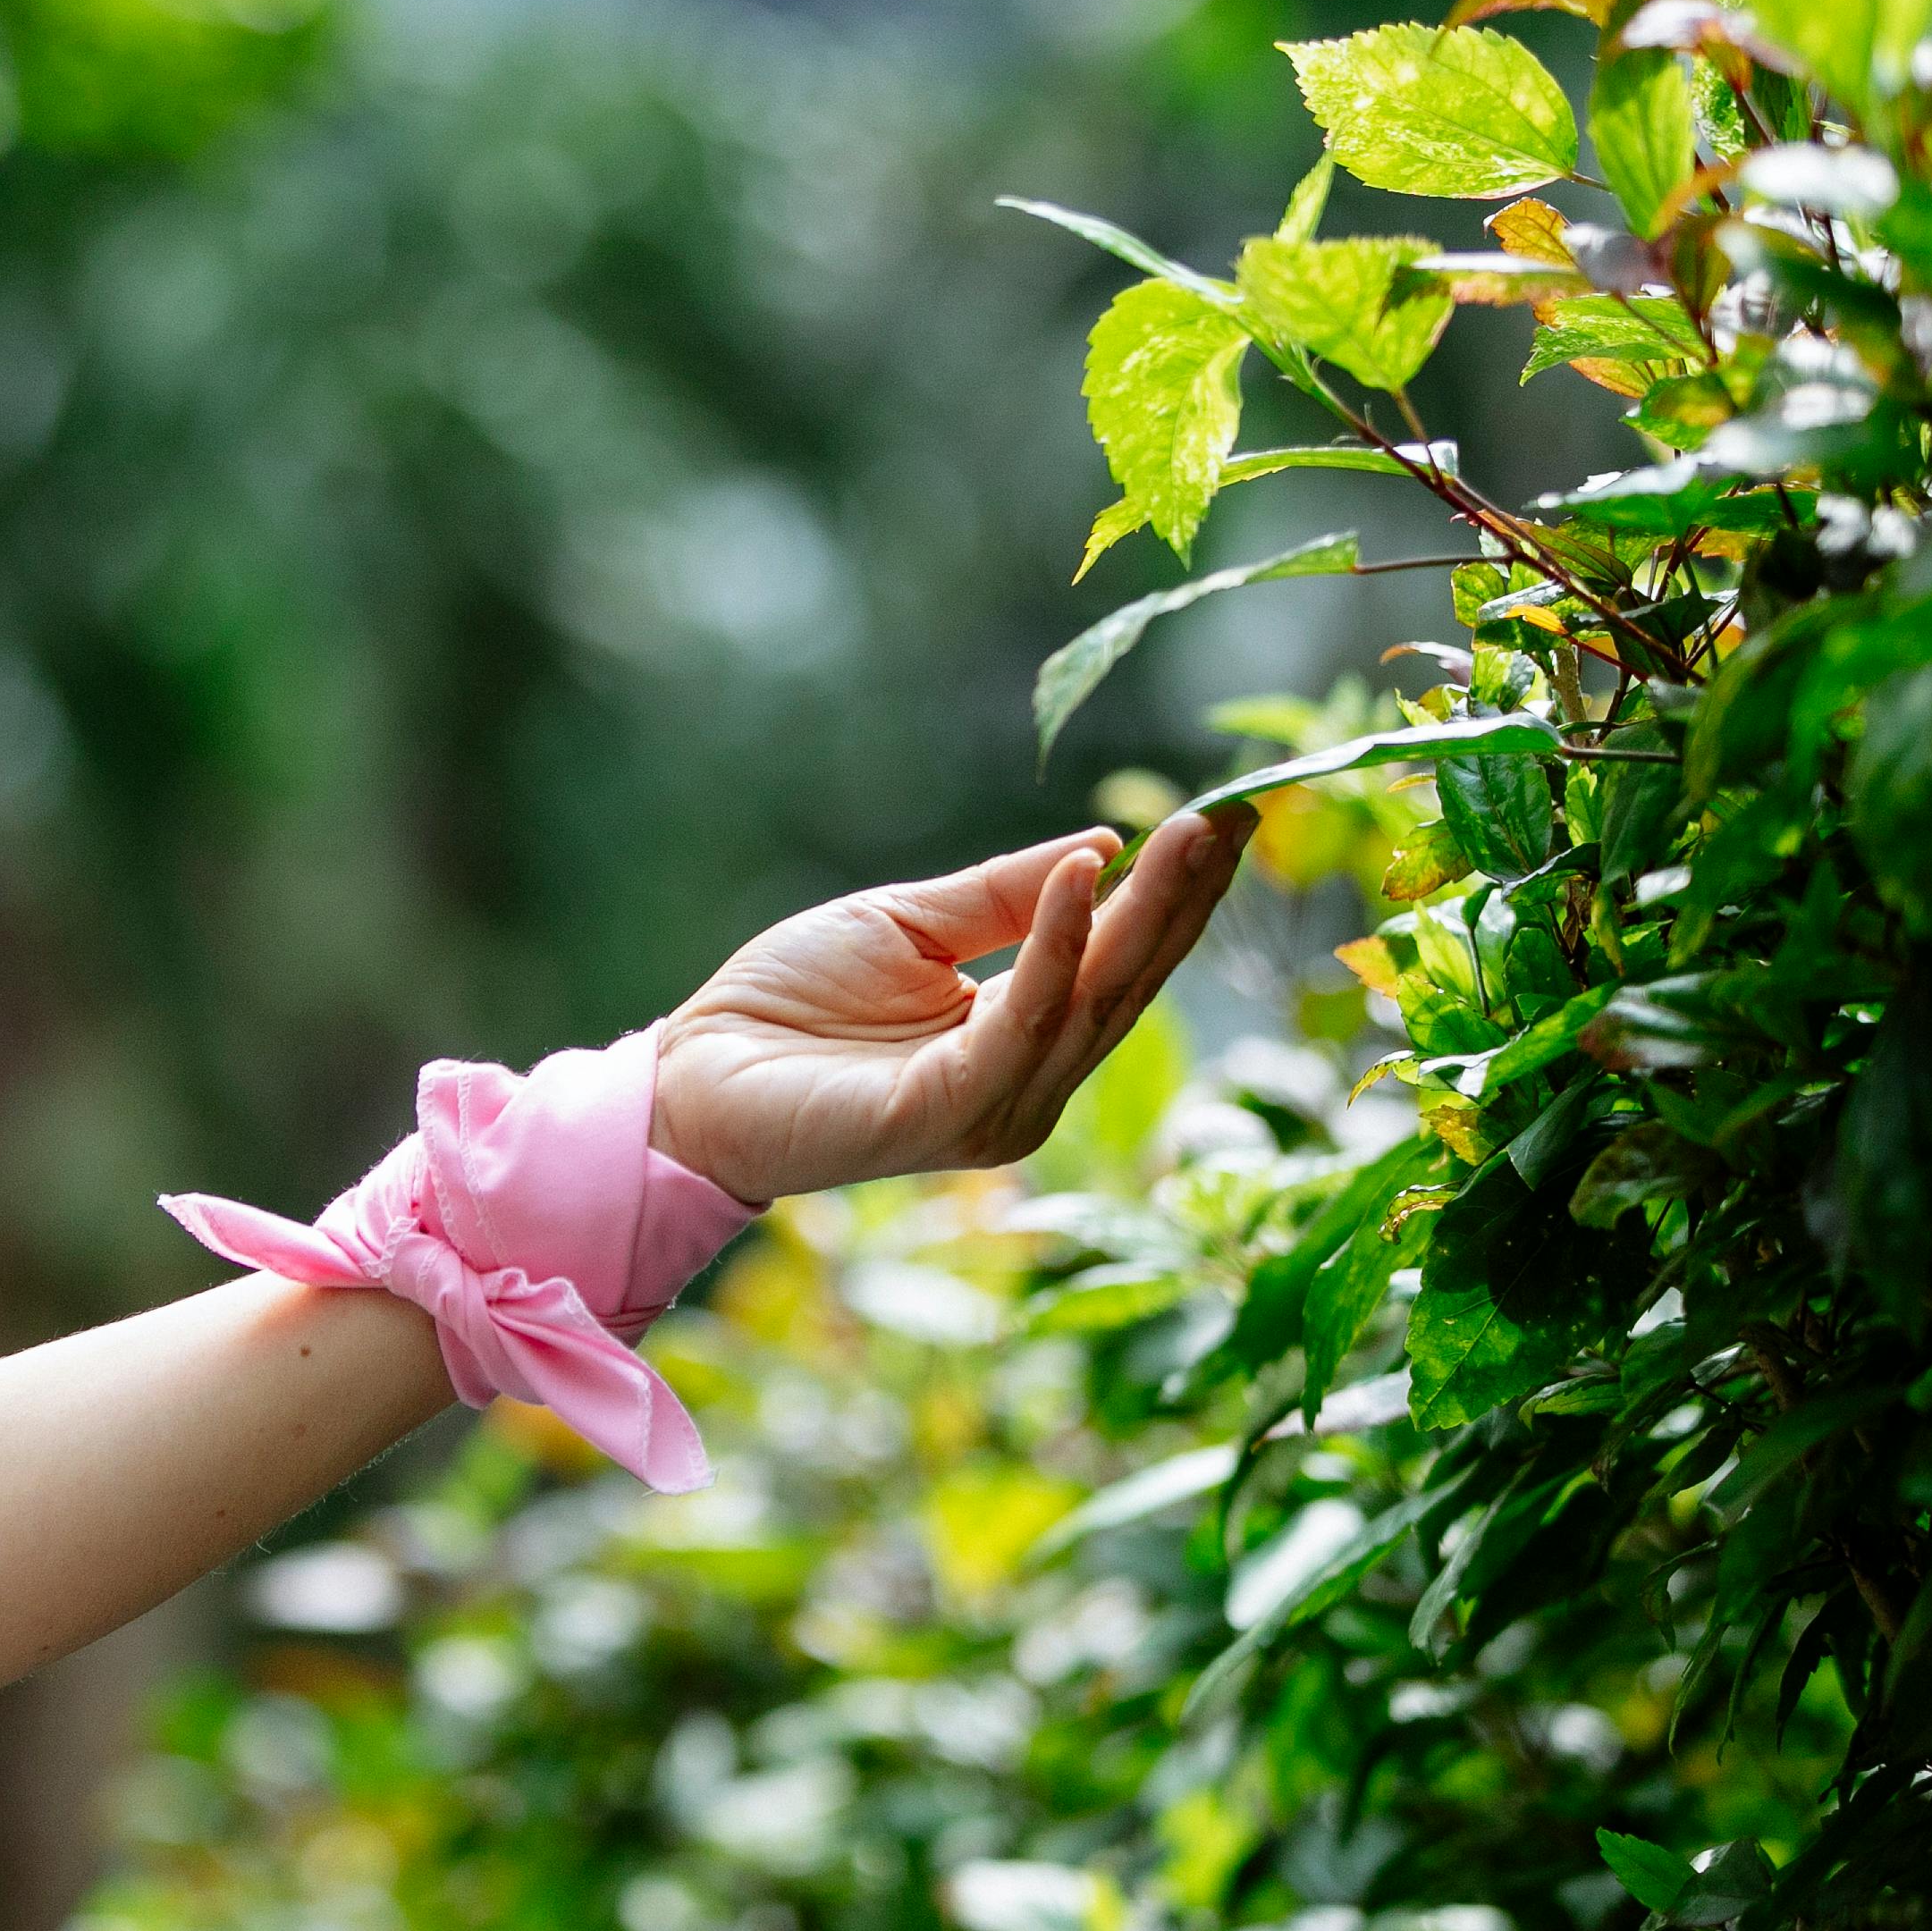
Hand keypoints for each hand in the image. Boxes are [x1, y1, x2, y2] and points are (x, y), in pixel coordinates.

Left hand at [644, 809, 1252, 1205]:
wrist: (692, 1071)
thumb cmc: (788, 1004)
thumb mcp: (908, 925)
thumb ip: (1001, 895)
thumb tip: (1103, 848)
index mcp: (1020, 1038)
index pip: (1117, 961)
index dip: (1175, 893)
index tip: (1229, 815)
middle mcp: (1027, 1083)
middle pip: (1127, 982)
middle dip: (1188, 898)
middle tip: (1239, 816)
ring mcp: (996, 1108)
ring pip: (1094, 1002)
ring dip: (1148, 913)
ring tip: (1193, 833)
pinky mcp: (949, 1115)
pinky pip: (1021, 1023)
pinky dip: (1053, 949)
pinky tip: (1082, 882)